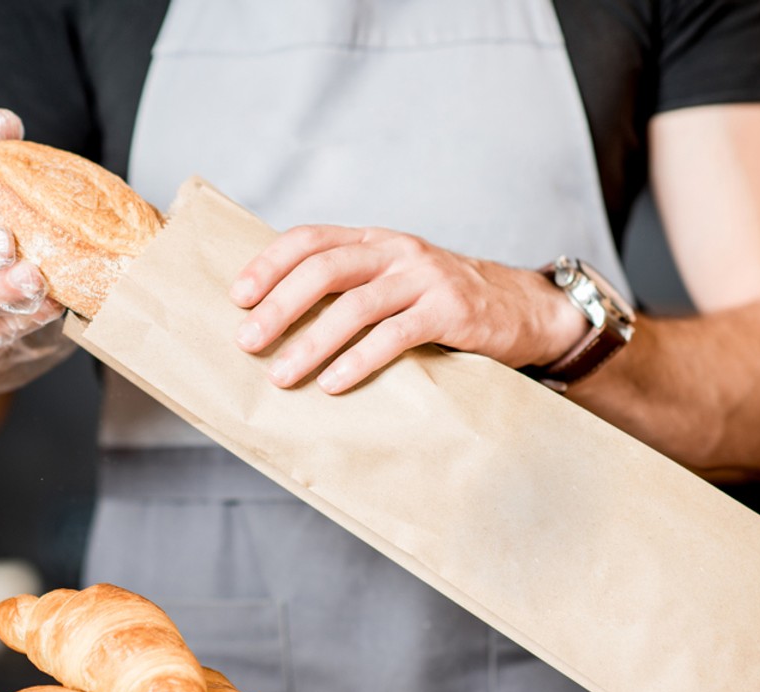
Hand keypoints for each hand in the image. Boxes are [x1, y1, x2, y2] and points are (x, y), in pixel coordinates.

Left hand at [229, 225, 587, 392]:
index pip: (311, 239)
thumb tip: (279, 320)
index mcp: (375, 241)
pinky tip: (334, 384)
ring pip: (355, 306)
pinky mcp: (450, 311)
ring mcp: (425, 279)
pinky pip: (396, 335)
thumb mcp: (395, 281)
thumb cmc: (443, 303)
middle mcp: (396, 251)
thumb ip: (351, 287)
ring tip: (282, 375)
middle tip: (248, 342)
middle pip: (324, 269)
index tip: (237, 296)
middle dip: (279, 306)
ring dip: (311, 342)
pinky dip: (359, 360)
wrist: (522, 309)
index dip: (270, 264)